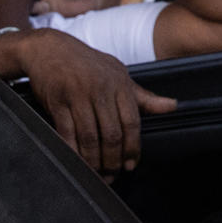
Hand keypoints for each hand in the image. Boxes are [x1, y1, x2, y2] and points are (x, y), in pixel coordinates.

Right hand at [0, 29, 176, 175]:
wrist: (49, 48)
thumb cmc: (87, 63)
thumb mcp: (118, 74)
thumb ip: (142, 96)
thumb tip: (172, 106)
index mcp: (119, 83)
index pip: (132, 122)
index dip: (133, 148)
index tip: (131, 165)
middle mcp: (100, 89)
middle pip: (112, 134)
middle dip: (113, 160)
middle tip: (112, 174)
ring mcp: (77, 94)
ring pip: (90, 137)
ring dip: (94, 161)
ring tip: (97, 173)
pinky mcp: (57, 101)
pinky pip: (67, 133)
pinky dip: (73, 151)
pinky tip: (77, 162)